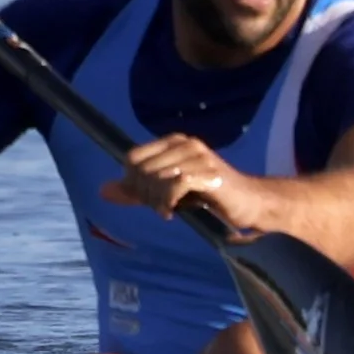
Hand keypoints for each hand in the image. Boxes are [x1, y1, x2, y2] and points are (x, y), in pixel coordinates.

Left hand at [102, 134, 264, 230]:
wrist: (250, 203)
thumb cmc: (208, 196)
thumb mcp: (166, 192)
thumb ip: (136, 190)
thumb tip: (103, 191)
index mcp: (173, 141)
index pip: (133, 158)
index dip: (133, 183)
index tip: (148, 198)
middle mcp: (185, 143)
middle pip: (143, 170)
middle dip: (145, 195)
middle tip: (161, 208)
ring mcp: (199, 156)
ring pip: (157, 178)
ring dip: (157, 201)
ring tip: (168, 210)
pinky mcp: (210, 174)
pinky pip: (174, 186)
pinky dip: (168, 203)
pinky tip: (175, 212)